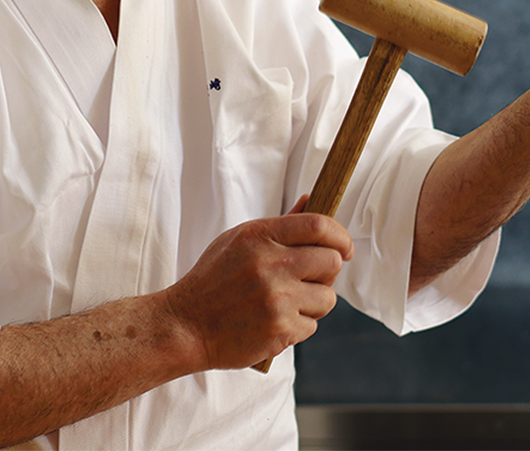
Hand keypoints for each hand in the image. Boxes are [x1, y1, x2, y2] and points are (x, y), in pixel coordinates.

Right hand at [163, 197, 353, 369]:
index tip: (345, 246)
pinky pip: (312, 326)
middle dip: (328, 271)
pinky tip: (274, 322)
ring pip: (327, 298)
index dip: (339, 235)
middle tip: (313, 278)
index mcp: (259, 237)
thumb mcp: (238, 240)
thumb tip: (310, 200)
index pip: (317, 225)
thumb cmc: (212, 280)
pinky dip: (298, 326)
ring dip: (315, 302)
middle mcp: (270, 265)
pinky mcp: (279, 331)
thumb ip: (278, 225)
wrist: (184, 325)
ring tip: (288, 302)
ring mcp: (276, 300)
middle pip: (331, 261)